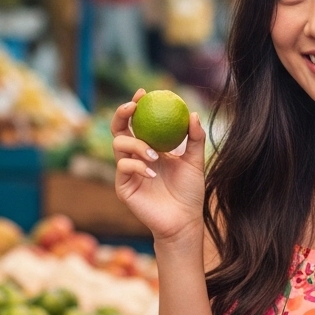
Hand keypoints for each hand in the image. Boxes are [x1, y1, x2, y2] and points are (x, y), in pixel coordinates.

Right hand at [112, 88, 206, 245]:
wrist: (184, 221)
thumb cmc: (190, 192)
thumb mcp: (196, 162)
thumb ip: (195, 138)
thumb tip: (193, 114)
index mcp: (150, 147)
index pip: (138, 122)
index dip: (136, 106)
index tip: (143, 93)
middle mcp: (135, 157)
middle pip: (119, 129)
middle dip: (121, 114)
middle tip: (132, 106)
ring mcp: (127, 171)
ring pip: (119, 145)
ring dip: (135, 144)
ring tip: (154, 154)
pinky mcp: (123, 186)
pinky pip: (123, 168)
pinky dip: (137, 166)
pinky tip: (152, 173)